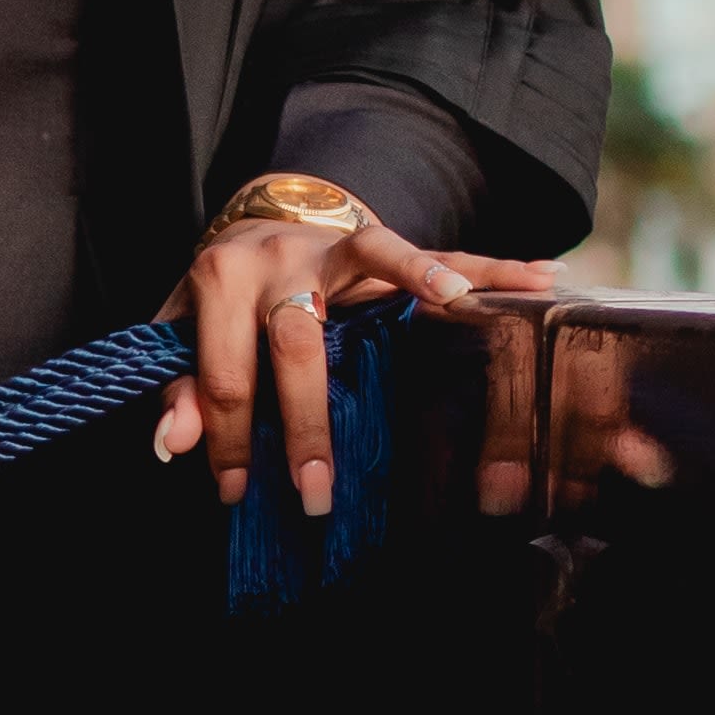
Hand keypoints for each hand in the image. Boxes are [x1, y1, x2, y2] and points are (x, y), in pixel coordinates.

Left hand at [153, 218, 561, 515]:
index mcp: (221, 278)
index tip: (234, 492)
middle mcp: (281, 254)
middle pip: (297, 341)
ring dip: (421, 276)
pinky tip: (542, 278)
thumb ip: (178, 384)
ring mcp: (336, 243)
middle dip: (304, 422)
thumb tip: (172, 445)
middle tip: (315, 491)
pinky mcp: (381, 241)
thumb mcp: (183, 335)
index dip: (227, 438)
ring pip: (379, 254)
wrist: (256, 222)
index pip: (226, 372)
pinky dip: (492, 265)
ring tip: (459, 299)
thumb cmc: (221, 297)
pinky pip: (440, 248)